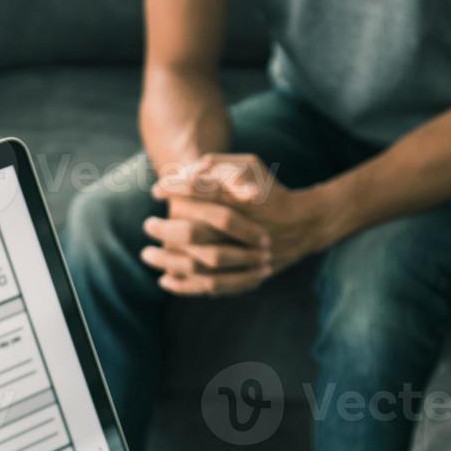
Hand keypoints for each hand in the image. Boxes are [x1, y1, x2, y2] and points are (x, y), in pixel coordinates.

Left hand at [142, 154, 345, 295]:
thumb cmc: (269, 191)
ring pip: (200, 263)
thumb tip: (188, 171)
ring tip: (146, 253)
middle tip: (147, 225)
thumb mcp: (251, 166)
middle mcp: (245, 230)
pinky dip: (185, 286)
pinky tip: (164, 281)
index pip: (204, 191)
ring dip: (169, 260)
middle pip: (196, 233)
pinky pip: (211, 286)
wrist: (303, 225)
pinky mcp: (247, 277)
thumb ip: (219, 163)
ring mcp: (247, 257)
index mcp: (245, 200)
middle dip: (166, 230)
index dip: (177, 189)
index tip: (156, 190)